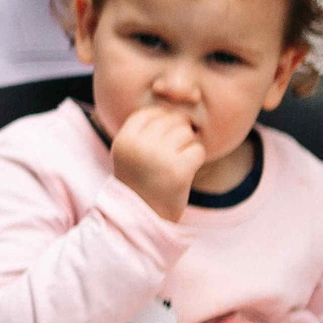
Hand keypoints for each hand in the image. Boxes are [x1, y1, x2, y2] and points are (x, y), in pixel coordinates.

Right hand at [110, 104, 205, 220]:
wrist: (143, 216)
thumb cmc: (140, 180)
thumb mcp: (130, 152)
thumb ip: (144, 130)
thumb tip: (175, 106)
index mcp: (124, 139)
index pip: (150, 113)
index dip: (162, 121)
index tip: (163, 139)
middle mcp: (139, 146)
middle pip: (171, 120)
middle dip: (178, 132)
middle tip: (174, 151)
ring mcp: (158, 158)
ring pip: (186, 133)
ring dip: (188, 145)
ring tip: (178, 160)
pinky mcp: (178, 171)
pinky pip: (198, 150)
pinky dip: (197, 159)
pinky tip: (186, 170)